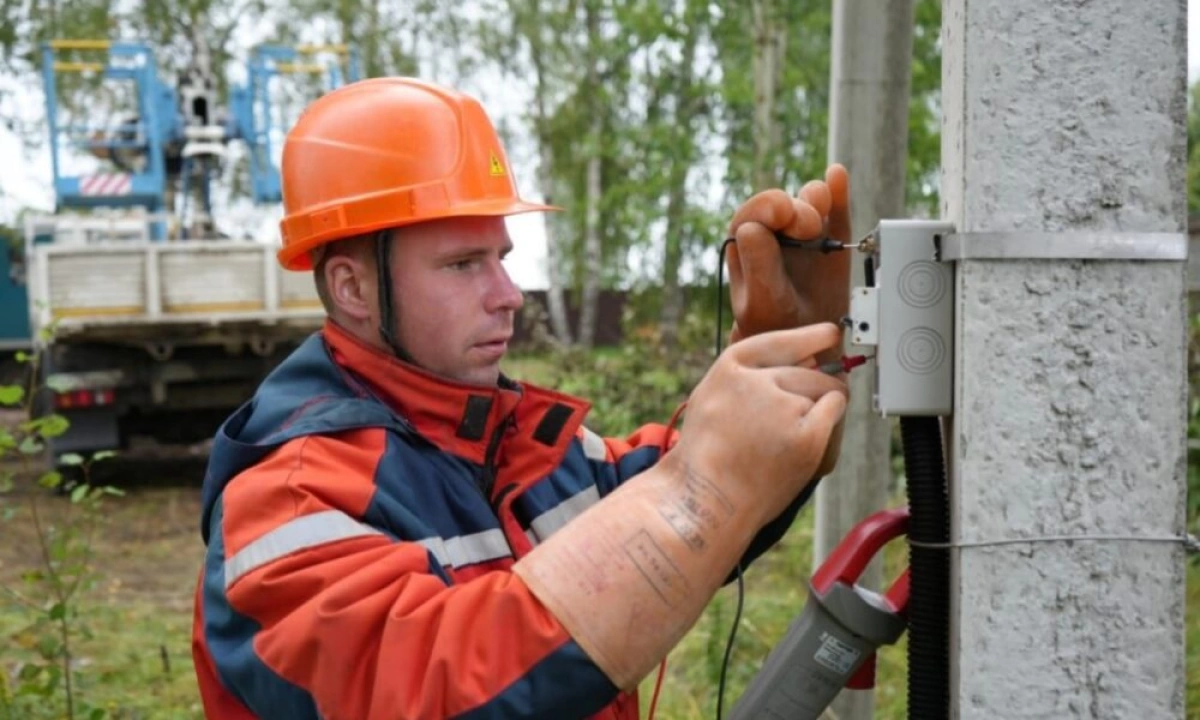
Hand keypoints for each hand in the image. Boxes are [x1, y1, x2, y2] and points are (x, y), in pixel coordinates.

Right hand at [669, 324, 847, 527]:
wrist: (707, 499)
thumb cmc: (710, 455)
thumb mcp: (713, 397)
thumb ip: (754, 374)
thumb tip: (810, 356)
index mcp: (731, 368)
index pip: (780, 342)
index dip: (809, 336)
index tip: (829, 334)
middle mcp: (757, 381)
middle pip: (810, 368)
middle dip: (814, 384)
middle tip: (794, 418)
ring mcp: (783, 408)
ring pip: (825, 388)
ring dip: (818, 405)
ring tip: (785, 437)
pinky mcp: (806, 437)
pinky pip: (835, 408)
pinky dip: (830, 419)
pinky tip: (807, 438)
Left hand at [725, 164, 851, 361]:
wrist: (809, 344)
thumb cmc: (778, 326)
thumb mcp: (763, 302)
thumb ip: (757, 266)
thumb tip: (751, 228)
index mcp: (747, 246)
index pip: (753, 212)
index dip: (770, 210)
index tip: (787, 221)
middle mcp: (774, 234)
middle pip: (783, 201)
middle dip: (797, 208)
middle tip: (810, 229)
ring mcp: (804, 232)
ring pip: (807, 199)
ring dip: (815, 198)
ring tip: (822, 218)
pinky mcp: (831, 235)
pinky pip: (834, 206)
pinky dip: (836, 189)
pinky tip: (837, 175)